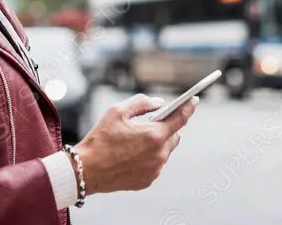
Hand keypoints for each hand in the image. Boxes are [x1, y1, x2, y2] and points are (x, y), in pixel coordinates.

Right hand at [73, 93, 198, 194]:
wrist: (87, 170)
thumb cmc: (101, 138)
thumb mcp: (117, 111)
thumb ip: (142, 103)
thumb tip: (159, 104)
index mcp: (154, 135)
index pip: (180, 118)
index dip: (188, 107)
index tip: (194, 100)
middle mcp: (159, 154)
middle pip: (174, 135)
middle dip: (167, 126)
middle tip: (153, 120)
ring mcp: (155, 169)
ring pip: (165, 151)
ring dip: (158, 142)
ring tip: (140, 137)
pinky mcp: (148, 180)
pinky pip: (156, 164)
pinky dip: (150, 156)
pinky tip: (133, 153)